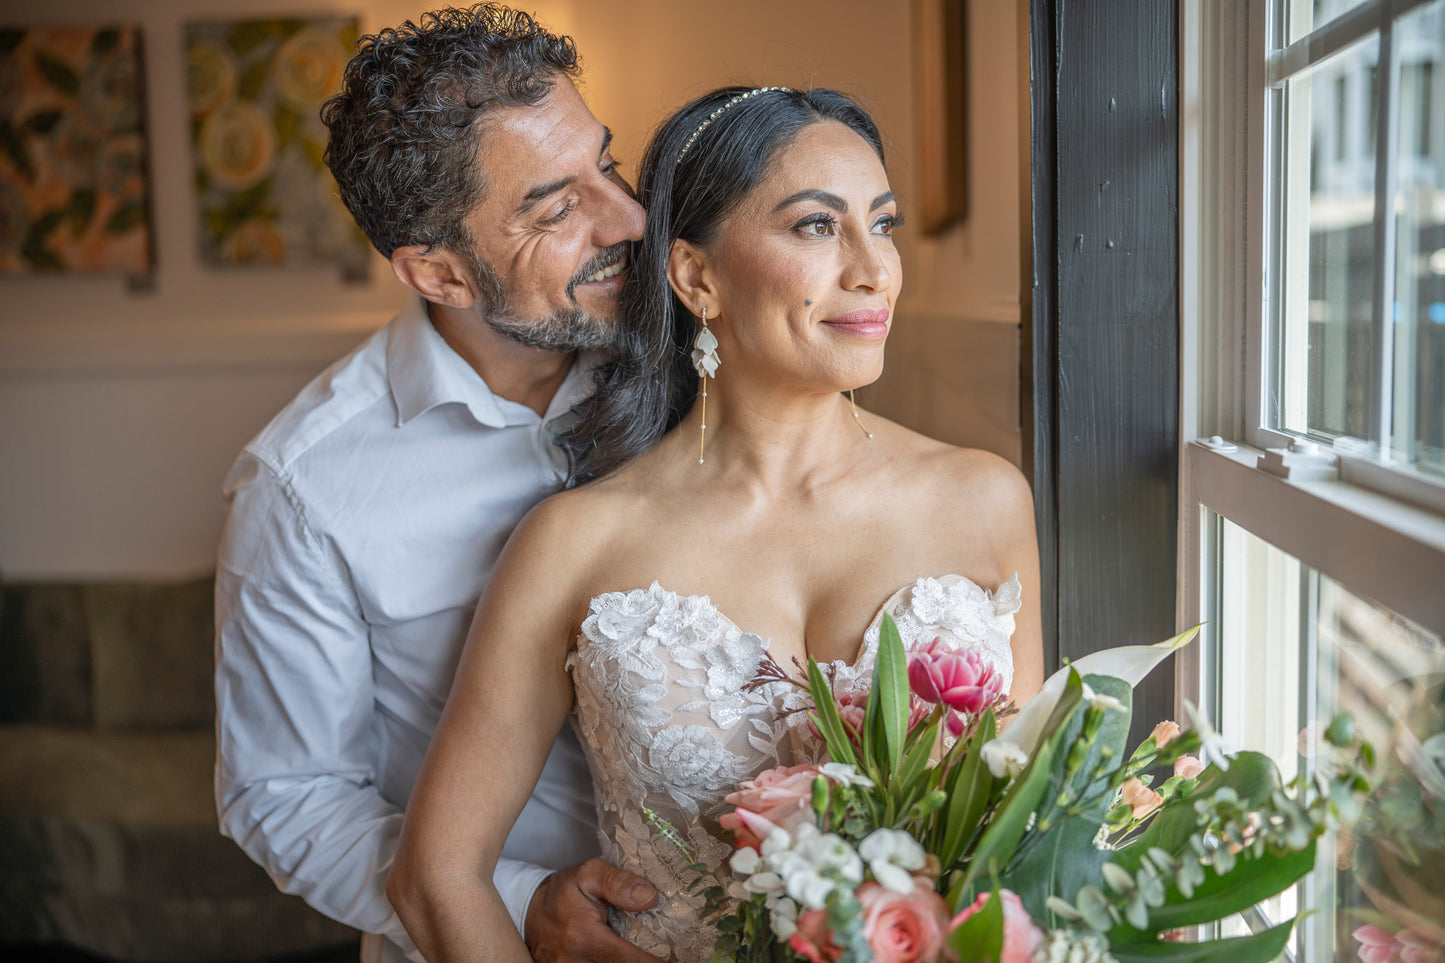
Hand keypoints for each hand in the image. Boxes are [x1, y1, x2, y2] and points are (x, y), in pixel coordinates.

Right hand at [523, 858, 663, 962]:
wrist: (530, 911)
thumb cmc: (563, 891)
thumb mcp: (588, 873)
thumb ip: (618, 882)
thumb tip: (649, 897)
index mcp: (582, 937)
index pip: (626, 960)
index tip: (674, 960)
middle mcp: (574, 962)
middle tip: (667, 953)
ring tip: (648, 953)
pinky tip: (627, 955)